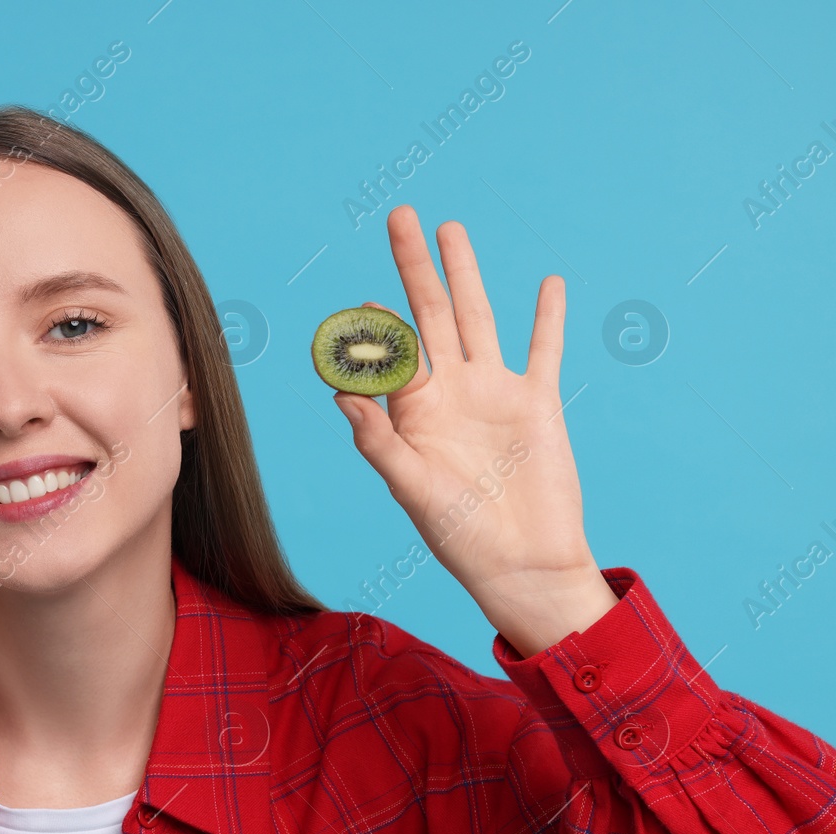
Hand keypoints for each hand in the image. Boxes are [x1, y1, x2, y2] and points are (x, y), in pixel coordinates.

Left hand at [333, 204, 615, 655]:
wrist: (521, 563)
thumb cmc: (458, 536)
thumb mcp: (411, 489)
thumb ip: (378, 441)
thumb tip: (340, 393)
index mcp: (413, 411)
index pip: (389, 353)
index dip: (374, 325)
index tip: (360, 300)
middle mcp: (449, 391)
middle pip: (429, 313)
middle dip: (414, 265)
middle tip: (399, 214)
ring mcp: (494, 392)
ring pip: (478, 317)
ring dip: (465, 273)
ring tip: (450, 229)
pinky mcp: (538, 402)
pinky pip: (543, 350)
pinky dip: (547, 318)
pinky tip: (548, 282)